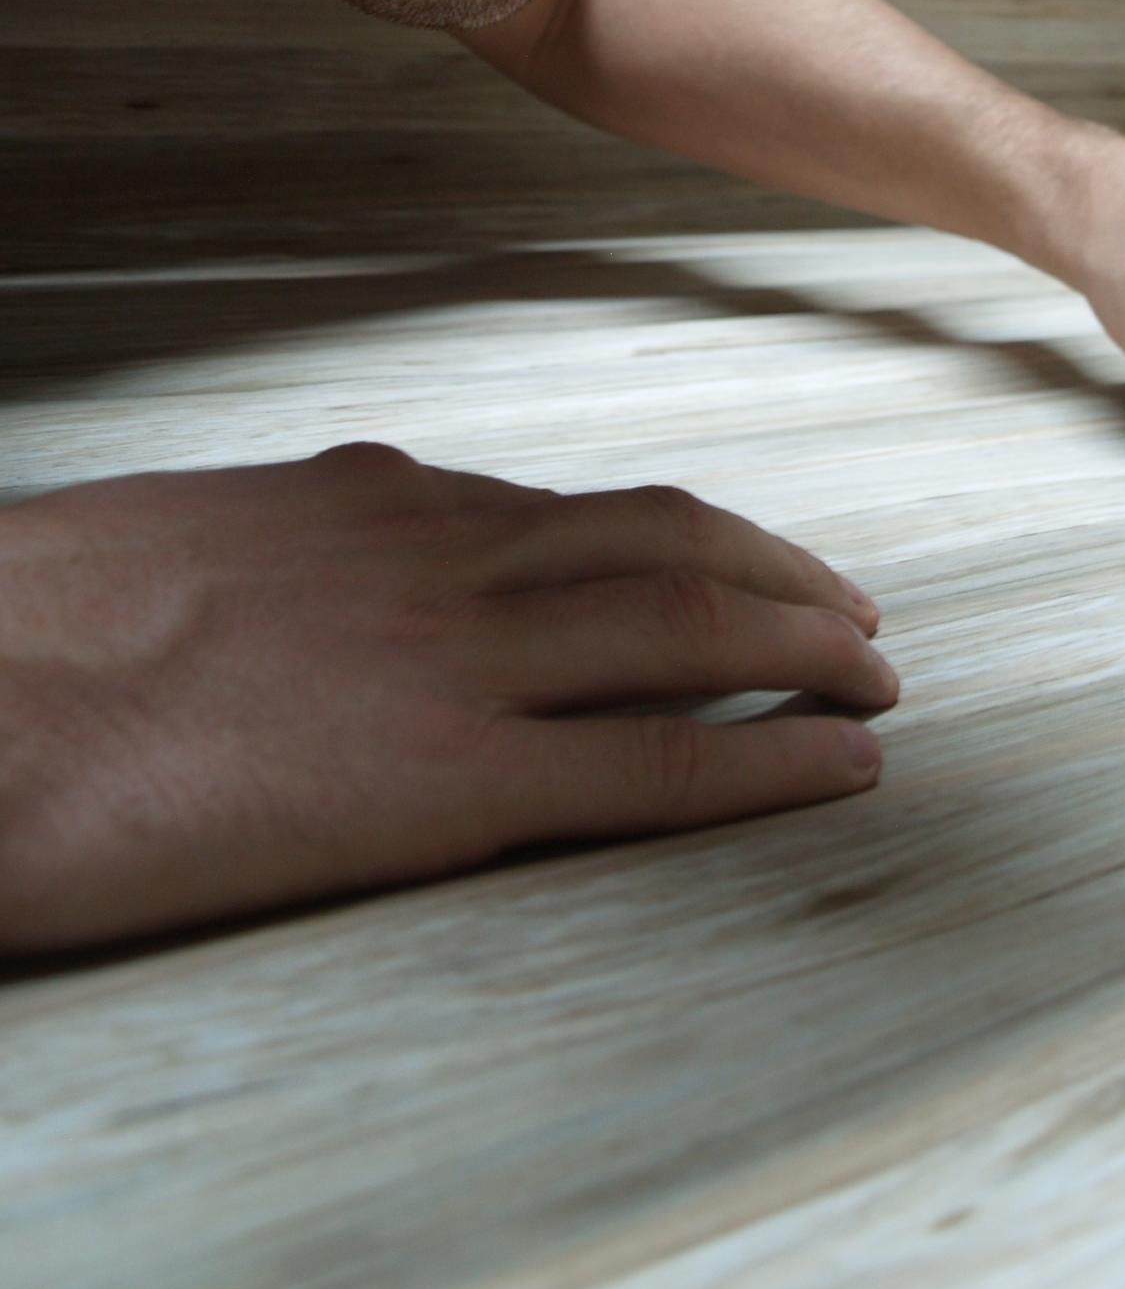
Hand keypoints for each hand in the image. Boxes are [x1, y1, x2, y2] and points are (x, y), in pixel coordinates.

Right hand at [0, 444, 893, 953]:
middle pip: (663, 545)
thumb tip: (319, 523)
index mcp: (370, 505)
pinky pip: (656, 762)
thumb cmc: (37, 631)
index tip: (740, 561)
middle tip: (852, 615)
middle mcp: (440, 558)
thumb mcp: (180, 539)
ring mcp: (456, 663)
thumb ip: (284, 535)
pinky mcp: (450, 784)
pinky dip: (773, 759)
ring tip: (876, 677)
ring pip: (688, 627)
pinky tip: (845, 768)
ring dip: (805, 647)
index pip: (571, 514)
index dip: (683, 539)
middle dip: (779, 574)